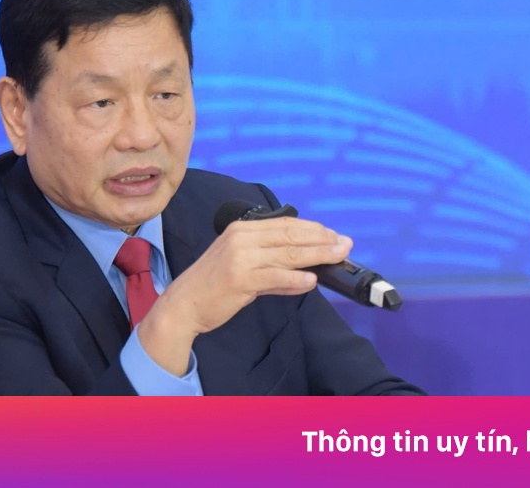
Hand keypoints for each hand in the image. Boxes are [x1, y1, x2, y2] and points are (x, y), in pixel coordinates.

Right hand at [136, 217, 351, 374]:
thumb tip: (307, 272)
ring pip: (288, 254)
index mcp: (242, 229)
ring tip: (338, 257)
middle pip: (291, 235)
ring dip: (317, 255)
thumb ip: (274, 268)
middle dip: (322, 240)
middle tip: (345, 244)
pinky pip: (275, 276)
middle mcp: (241, 238)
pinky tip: (312, 280)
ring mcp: (240, 257)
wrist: (183, 304)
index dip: (314, 229)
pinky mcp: (240, 278)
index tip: (334, 235)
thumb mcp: (243, 267)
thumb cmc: (213, 286)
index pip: (286, 224)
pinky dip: (296, 278)